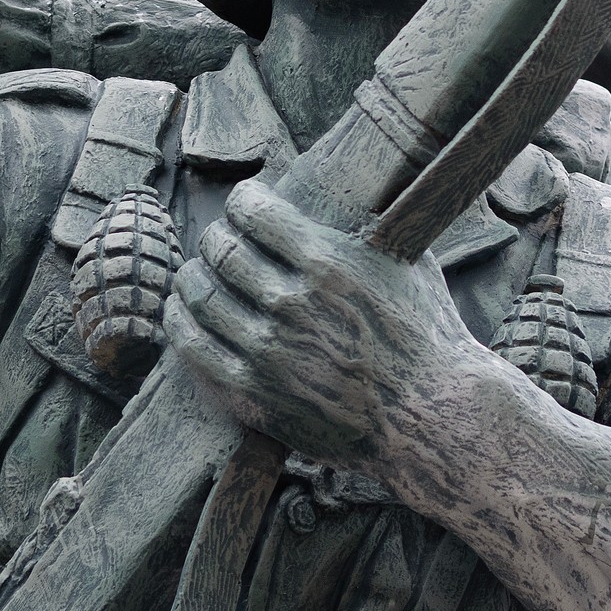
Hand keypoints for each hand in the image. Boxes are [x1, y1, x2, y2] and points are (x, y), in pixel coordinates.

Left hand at [167, 177, 483, 466]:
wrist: (430, 418)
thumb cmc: (428, 336)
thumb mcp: (409, 263)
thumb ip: (368, 229)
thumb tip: (347, 192)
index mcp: (329, 264)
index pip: (254, 211)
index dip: (241, 201)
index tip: (243, 204)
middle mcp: (292, 305)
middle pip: (222, 250)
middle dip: (215, 236)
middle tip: (220, 238)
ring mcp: (269, 352)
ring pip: (200, 296)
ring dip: (192, 276)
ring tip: (198, 272)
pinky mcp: (253, 394)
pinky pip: (194, 348)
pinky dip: (181, 322)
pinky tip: (186, 312)